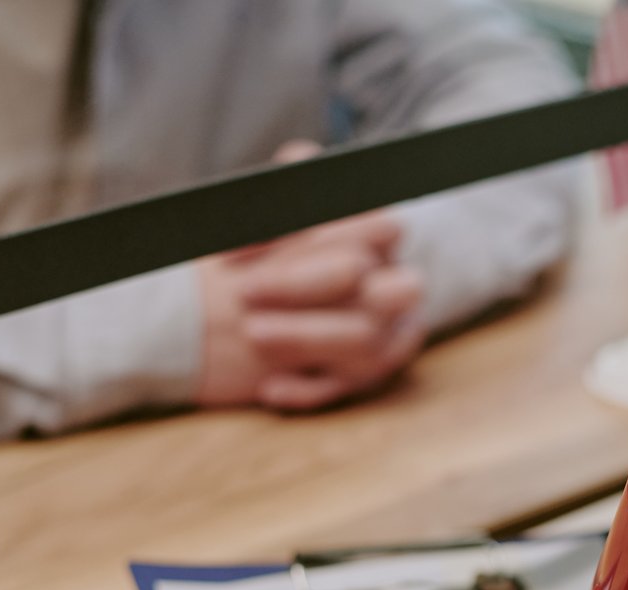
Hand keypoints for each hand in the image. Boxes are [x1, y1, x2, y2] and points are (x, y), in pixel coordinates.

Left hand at [195, 143, 426, 412]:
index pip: (371, 223)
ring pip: (368, 340)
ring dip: (305, 338)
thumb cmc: (259, 251)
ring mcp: (387, 331)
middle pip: (369, 278)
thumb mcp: (269, 206)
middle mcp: (392, 280)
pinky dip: (310, 391)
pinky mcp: (367, 375)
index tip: (239, 245)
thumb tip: (298, 160)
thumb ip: (286, 183)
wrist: (235, 311)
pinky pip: (353, 390)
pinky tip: (268, 390)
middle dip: (303, 284)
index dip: (306, 231)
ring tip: (251, 334)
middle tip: (243, 292)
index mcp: (376, 231)